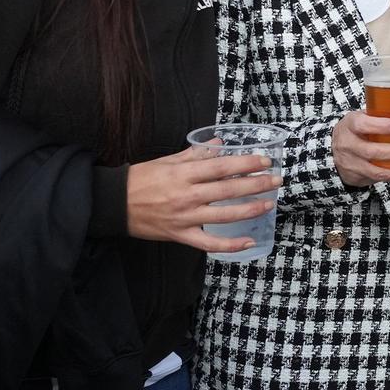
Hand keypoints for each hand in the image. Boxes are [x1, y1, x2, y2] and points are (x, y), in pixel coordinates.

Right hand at [126, 146, 278, 251]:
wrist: (113, 204)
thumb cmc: (140, 179)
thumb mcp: (166, 161)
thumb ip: (194, 154)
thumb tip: (219, 143)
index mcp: (183, 173)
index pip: (221, 166)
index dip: (245, 163)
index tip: (265, 161)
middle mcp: (187, 195)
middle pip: (228, 189)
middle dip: (256, 184)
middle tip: (276, 181)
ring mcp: (184, 217)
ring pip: (224, 216)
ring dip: (249, 210)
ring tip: (268, 204)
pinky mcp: (180, 235)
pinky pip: (209, 244)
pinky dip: (230, 245)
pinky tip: (248, 242)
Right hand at [332, 110, 389, 185]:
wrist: (331, 152)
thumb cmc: (353, 131)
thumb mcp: (359, 118)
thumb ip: (376, 116)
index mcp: (349, 126)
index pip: (362, 125)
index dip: (380, 126)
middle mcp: (348, 146)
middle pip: (371, 151)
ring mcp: (352, 164)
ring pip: (378, 171)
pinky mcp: (359, 177)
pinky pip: (382, 179)